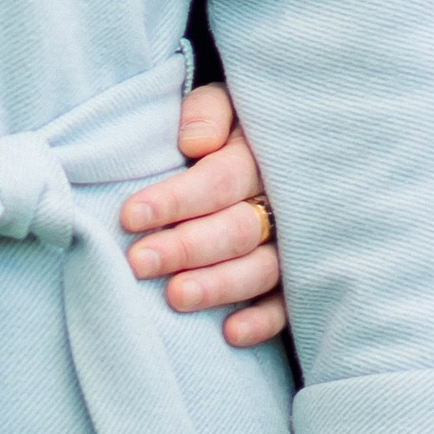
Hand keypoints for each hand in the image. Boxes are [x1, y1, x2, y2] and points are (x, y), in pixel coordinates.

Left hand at [121, 86, 285, 348]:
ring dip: (219, 286)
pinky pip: (290, 305)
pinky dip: (264, 321)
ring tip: (175, 297)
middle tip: (139, 262)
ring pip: (262, 269)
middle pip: (237, 229)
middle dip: (186, 247)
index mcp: (262, 155)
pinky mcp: (303, 277)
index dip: (176, 200)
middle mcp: (284, 203)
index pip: (219, 181)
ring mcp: (296, 243)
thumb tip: (193, 143)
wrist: (286, 137)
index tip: (130, 217)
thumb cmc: (237, 124)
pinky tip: (230, 333)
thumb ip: (209, 111)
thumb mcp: (227, 99)